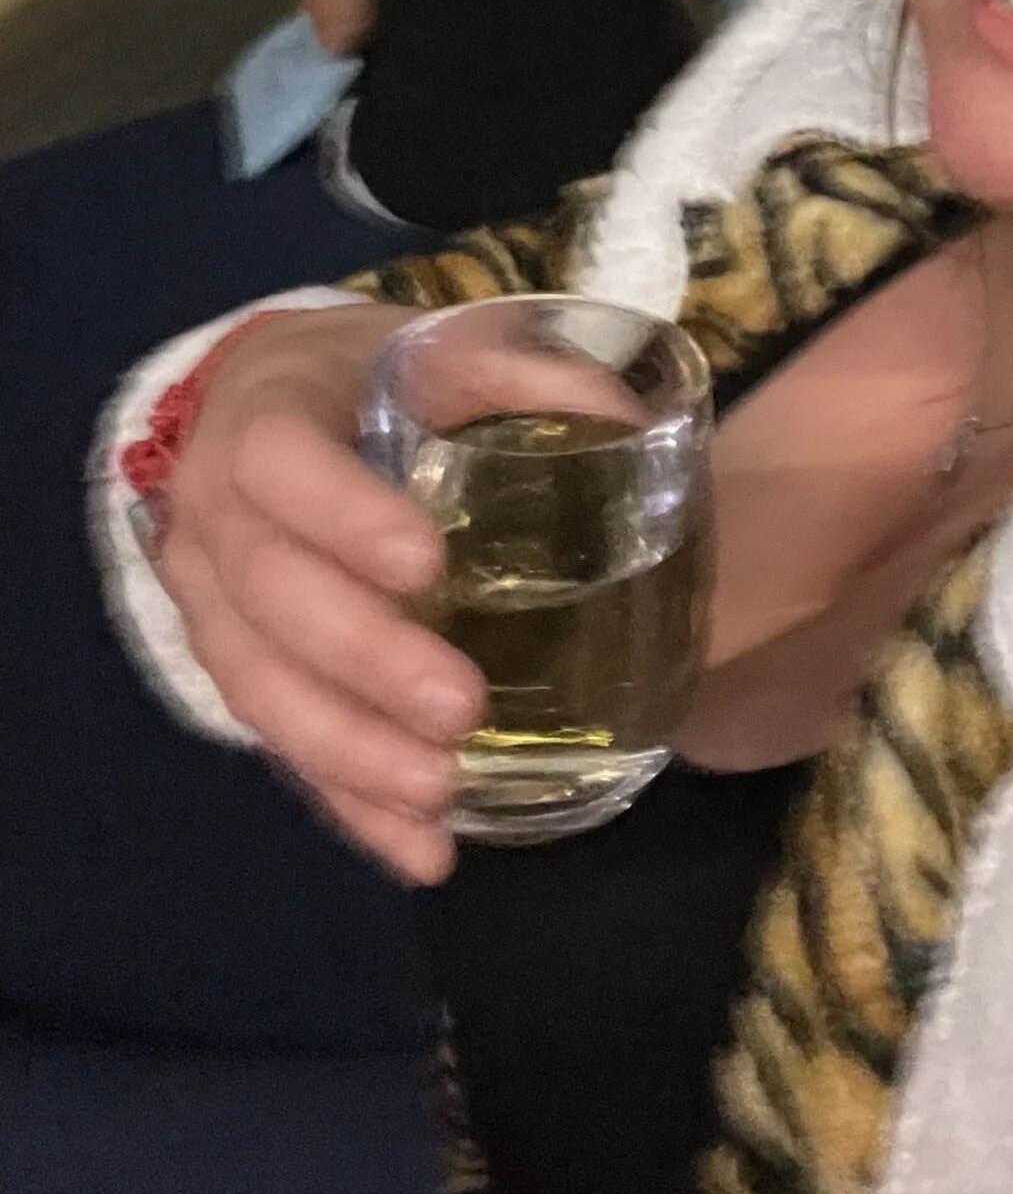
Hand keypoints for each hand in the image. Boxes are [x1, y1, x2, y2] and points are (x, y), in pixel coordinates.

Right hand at [152, 305, 481, 881]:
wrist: (268, 410)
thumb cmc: (367, 379)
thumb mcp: (430, 343)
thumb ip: (512, 369)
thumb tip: (621, 414)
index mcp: (262, 419)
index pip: (280, 465)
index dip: (342, 517)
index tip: (427, 565)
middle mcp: (212, 520)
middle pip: (271, 601)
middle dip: (365, 662)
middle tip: (462, 709)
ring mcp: (211, 608)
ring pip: (261, 692)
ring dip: (351, 754)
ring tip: (440, 796)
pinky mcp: (242, 676)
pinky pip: (283, 751)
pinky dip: (352, 808)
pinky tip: (423, 851)